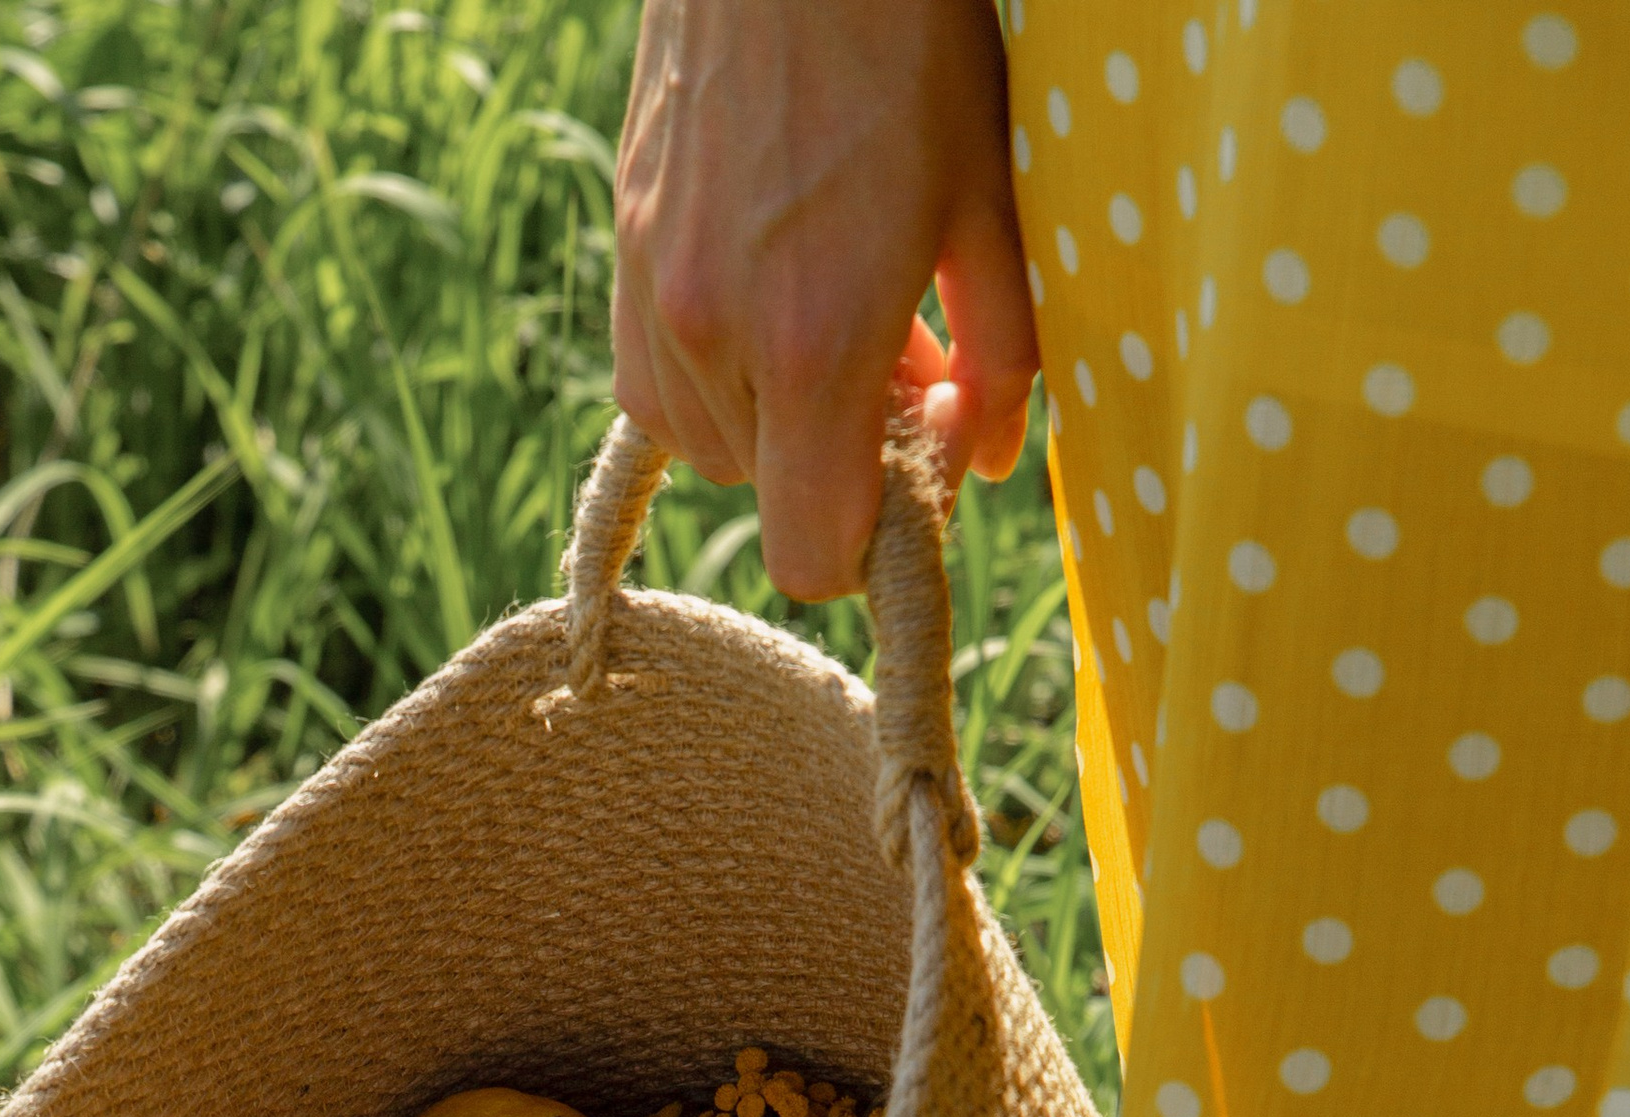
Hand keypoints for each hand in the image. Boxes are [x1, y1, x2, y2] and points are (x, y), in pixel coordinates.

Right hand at [611, 0, 1037, 602]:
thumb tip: (993, 461)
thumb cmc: (905, 44)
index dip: (872, 543)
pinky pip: (661, 387)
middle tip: (900, 356)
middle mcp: (712, 338)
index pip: (812, 553)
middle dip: (840, 454)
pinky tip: (770, 289)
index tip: (921, 461)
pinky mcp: (625, 258)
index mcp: (813, 341)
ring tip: (837, 306)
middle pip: (771, 500)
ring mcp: (654, 298)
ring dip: (781, 410)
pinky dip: (719, 371)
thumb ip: (1004, 356)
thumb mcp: (988, 201)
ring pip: (715, 446)